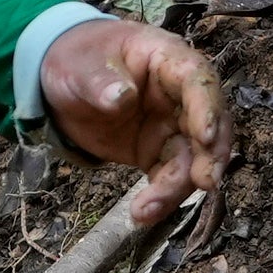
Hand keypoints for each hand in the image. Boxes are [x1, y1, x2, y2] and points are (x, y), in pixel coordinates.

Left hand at [37, 17, 229, 223]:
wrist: (62, 80)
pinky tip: (143, 214)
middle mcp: (179, 95)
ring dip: (177, 187)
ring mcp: (171, 126)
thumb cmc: (78, 59)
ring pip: (190, 159)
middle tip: (205, 183)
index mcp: (167, 60)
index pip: (198, 81)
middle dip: (209, 156)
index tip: (205, 136)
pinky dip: (160, 197)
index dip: (207, 108)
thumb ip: (101, 81)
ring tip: (148, 210)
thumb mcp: (80, 65)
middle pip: (208, 125)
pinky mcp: (157, 152)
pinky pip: (168, 176)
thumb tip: (121, 98)